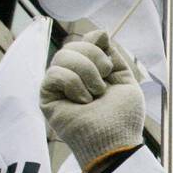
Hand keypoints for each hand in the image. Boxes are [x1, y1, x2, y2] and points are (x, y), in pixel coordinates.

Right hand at [40, 30, 145, 172]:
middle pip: (72, 45)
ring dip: (86, 73)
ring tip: (95, 94)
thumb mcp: (125, 81)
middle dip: (93, 58)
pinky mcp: (47, 96)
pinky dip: (73, 84)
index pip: (84, 42)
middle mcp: (72, 76)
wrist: (116, 141)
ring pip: (63, 56)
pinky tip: (82, 101)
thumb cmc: (123, 117)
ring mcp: (58, 86)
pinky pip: (54, 73)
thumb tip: (99, 32)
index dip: (94, 45)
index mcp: (90, 71)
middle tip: (104, 83)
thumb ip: (113, 56)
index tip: (107, 63)